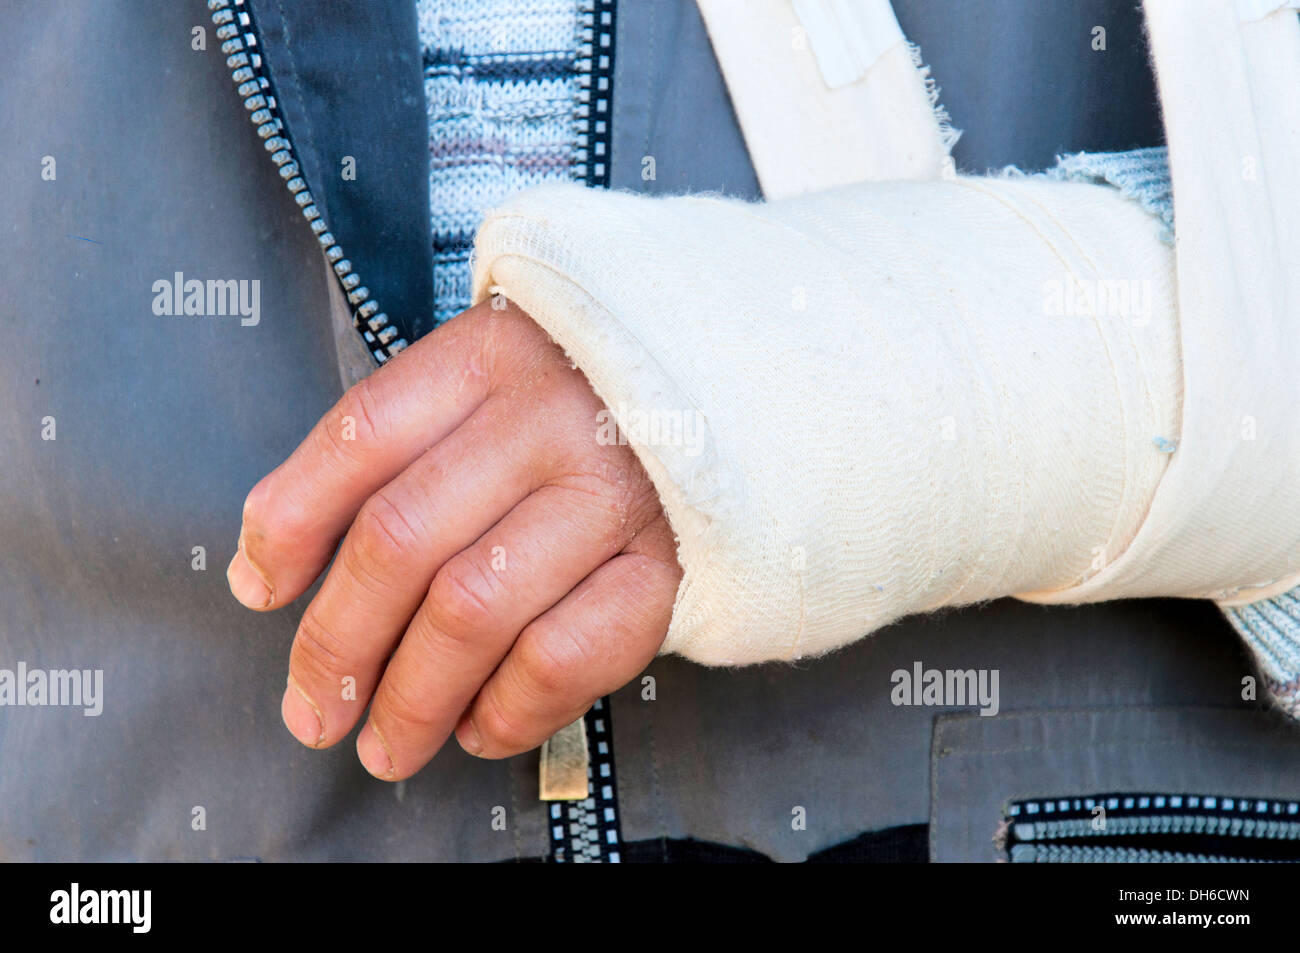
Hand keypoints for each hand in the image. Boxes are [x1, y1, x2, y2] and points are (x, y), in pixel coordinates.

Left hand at [226, 299, 680, 779]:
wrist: (742, 397)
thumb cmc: (595, 400)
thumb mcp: (496, 381)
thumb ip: (397, 448)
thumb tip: (270, 567)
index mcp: (492, 356)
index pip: (361, 438)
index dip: (290, 524)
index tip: (263, 589)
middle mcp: (550, 418)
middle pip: (402, 541)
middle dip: (338, 644)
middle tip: (315, 708)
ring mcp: (615, 494)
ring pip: (473, 611)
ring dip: (412, 698)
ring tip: (387, 741)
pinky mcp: (669, 565)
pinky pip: (564, 655)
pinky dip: (508, 710)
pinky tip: (480, 728)